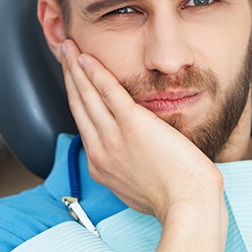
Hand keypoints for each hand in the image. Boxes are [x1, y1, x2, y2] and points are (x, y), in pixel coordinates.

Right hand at [61, 40, 223, 220]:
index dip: (77, 98)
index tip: (74, 81)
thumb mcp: (140, 188)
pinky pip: (108, 92)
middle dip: (69, 77)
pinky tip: (86, 57)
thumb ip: (130, 168)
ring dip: (75, 68)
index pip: (84, 124)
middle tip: (63, 53)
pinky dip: (94, 73)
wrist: (187, 205)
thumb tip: (135, 157)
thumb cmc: (175, 199)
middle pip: (79, 106)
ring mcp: (113, 138)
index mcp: (102, 166)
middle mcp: (100, 151)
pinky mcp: (132, 125)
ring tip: (68, 47)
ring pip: (87, 95)